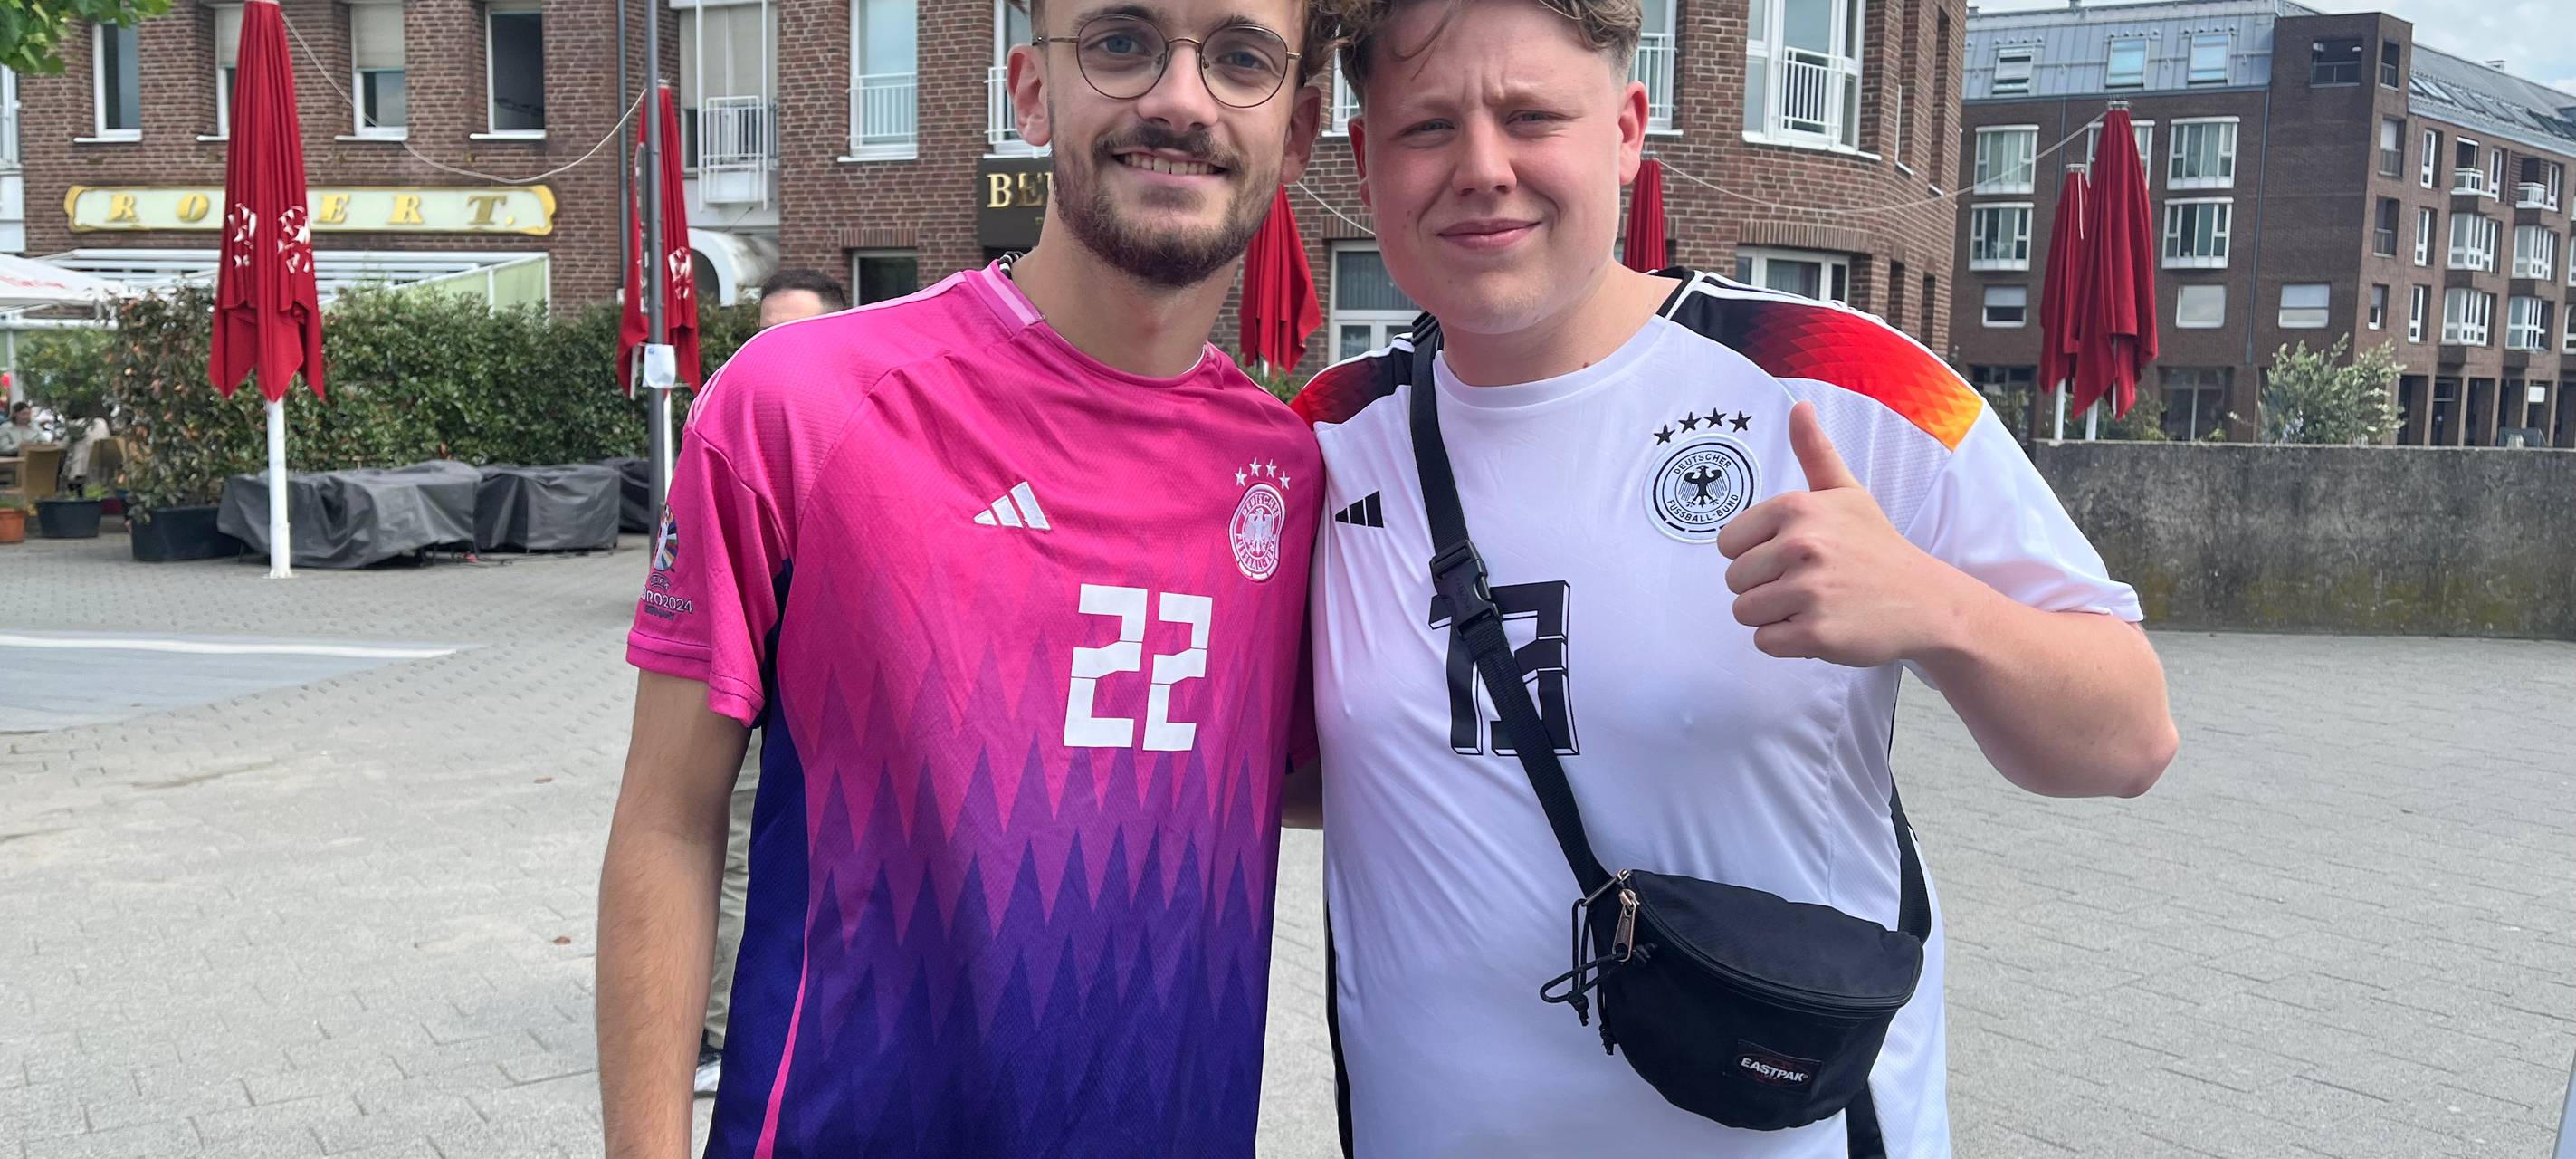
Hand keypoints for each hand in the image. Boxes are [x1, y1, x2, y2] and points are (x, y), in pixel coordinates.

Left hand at [1716, 402, 1972, 666]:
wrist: (1926, 601)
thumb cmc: (1876, 547)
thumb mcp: (1846, 493)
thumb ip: (1815, 452)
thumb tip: (1799, 404)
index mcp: (1796, 508)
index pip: (1727, 544)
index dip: (1754, 555)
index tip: (1791, 556)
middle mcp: (1801, 545)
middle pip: (1733, 581)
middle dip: (1762, 588)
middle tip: (1808, 584)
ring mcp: (1809, 591)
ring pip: (1744, 613)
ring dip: (1772, 616)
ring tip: (1813, 604)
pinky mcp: (1816, 633)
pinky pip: (1764, 642)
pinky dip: (1786, 642)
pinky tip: (1819, 626)